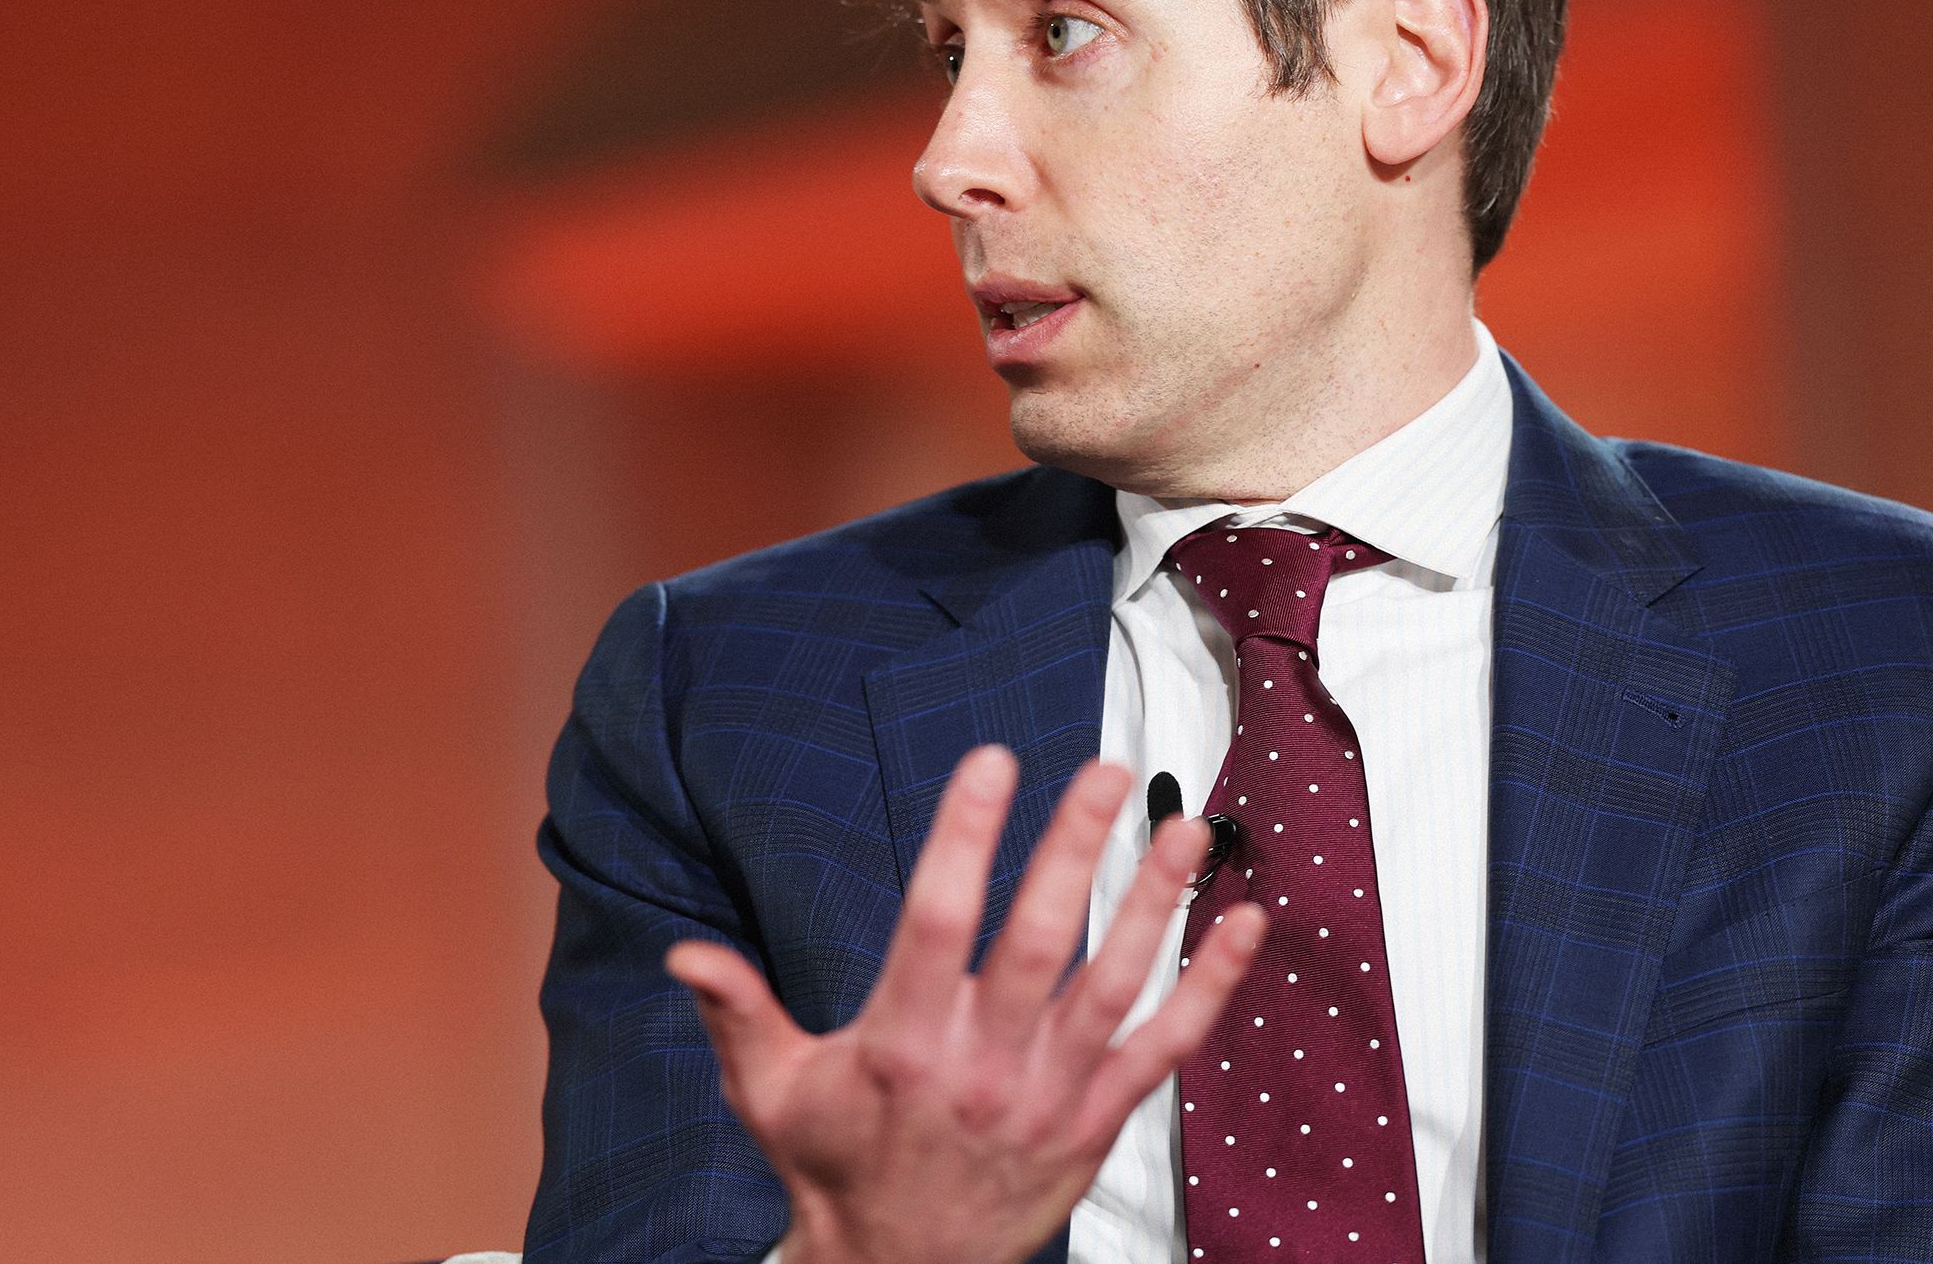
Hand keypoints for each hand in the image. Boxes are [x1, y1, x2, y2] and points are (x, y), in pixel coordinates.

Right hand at [666, 745, 1267, 1263]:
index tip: (990, 763)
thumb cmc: (837, 1170)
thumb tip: (689, 955)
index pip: (938, 920)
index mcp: (902, 1044)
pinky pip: (1166, 1047)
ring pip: (1115, 982)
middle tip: (1104, 773)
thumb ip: (739, 1011)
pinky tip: (1243, 926)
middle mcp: (983, 1065)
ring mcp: (1049, 1094)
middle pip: (1039, 939)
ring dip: (1155, 901)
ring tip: (1186, 828)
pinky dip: (1213, 987)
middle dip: (1075, 849)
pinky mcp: (1095, 1121)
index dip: (965, 837)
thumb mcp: (771, 1093)